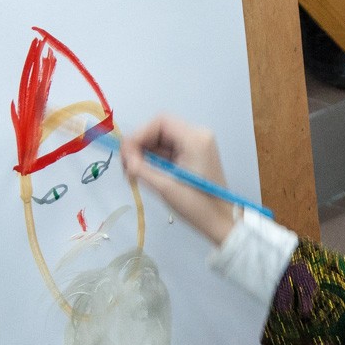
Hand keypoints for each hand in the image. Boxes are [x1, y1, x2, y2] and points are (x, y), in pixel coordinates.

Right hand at [121, 115, 236, 245]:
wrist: (220, 222)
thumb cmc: (196, 206)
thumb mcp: (164, 187)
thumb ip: (140, 167)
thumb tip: (123, 154)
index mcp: (195, 139)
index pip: (160, 122)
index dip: (139, 135)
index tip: (126, 154)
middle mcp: (198, 136)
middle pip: (160, 129)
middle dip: (140, 145)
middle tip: (126, 166)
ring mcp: (198, 145)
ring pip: (163, 139)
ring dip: (146, 153)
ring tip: (133, 172)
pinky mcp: (195, 155)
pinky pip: (170, 149)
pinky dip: (156, 158)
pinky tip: (145, 172)